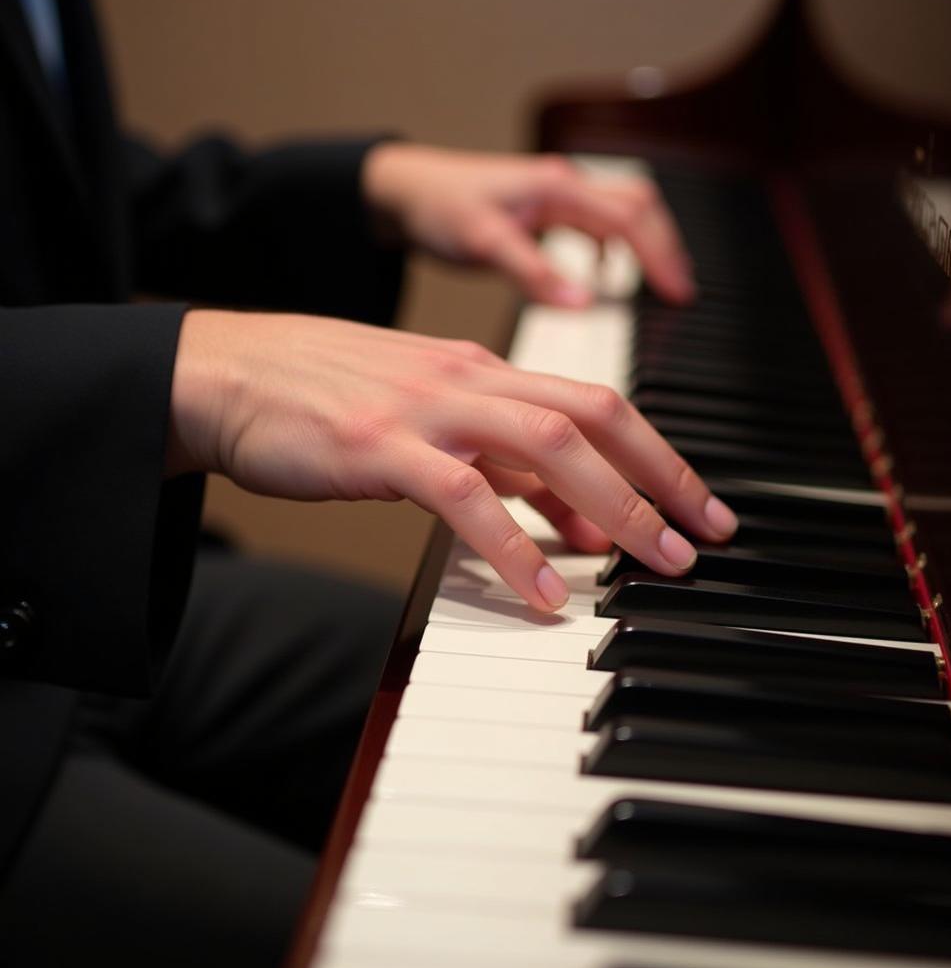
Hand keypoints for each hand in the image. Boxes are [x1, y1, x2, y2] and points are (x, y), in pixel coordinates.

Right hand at [168, 311, 736, 612]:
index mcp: (485, 370)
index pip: (597, 402)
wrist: (230, 375)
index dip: (660, 454)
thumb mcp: (434, 421)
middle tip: (703, 539)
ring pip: (547, 446)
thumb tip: (578, 515)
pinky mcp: (381, 448)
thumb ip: (506, 463)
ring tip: (654, 563)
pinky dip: (515, 549)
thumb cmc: (329, 400)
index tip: (701, 506)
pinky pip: (466, 498)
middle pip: (592, 417)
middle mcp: (470, 379)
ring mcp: (428, 409)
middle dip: (660, 479)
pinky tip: (546, 597)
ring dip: (613, 507)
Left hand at [362, 144, 693, 306]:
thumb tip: (585, 303)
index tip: (679, 296)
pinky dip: (616, 249)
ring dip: (646, 246)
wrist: (405, 190)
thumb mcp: (485, 244)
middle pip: (641, 207)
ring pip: (624, 213)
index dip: (661, 257)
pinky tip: (609, 277)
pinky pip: (598, 223)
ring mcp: (558, 195)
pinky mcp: (547, 209)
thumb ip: (534, 274)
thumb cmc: (439, 208)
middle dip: (666, 249)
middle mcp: (566, 185)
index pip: (632, 218)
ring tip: (660, 287)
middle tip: (681, 295)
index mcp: (559, 188)